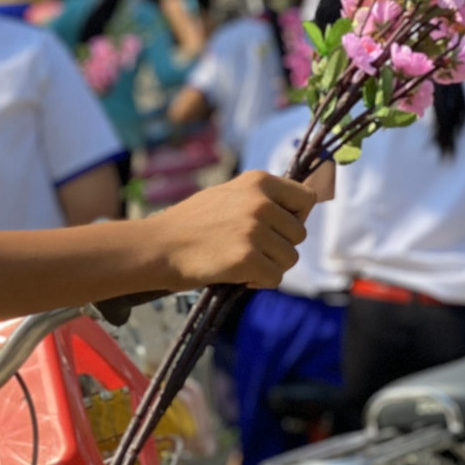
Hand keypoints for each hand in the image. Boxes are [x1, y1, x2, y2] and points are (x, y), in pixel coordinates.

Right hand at [148, 171, 314, 290]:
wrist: (158, 246)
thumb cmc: (190, 223)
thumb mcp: (227, 195)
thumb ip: (260, 198)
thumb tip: (299, 205)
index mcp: (258, 181)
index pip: (306, 198)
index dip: (296, 216)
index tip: (277, 228)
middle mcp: (260, 202)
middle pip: (299, 233)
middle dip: (280, 246)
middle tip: (251, 250)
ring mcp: (254, 231)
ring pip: (290, 258)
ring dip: (270, 265)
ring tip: (242, 262)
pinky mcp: (247, 259)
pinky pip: (275, 278)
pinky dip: (259, 282)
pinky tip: (239, 276)